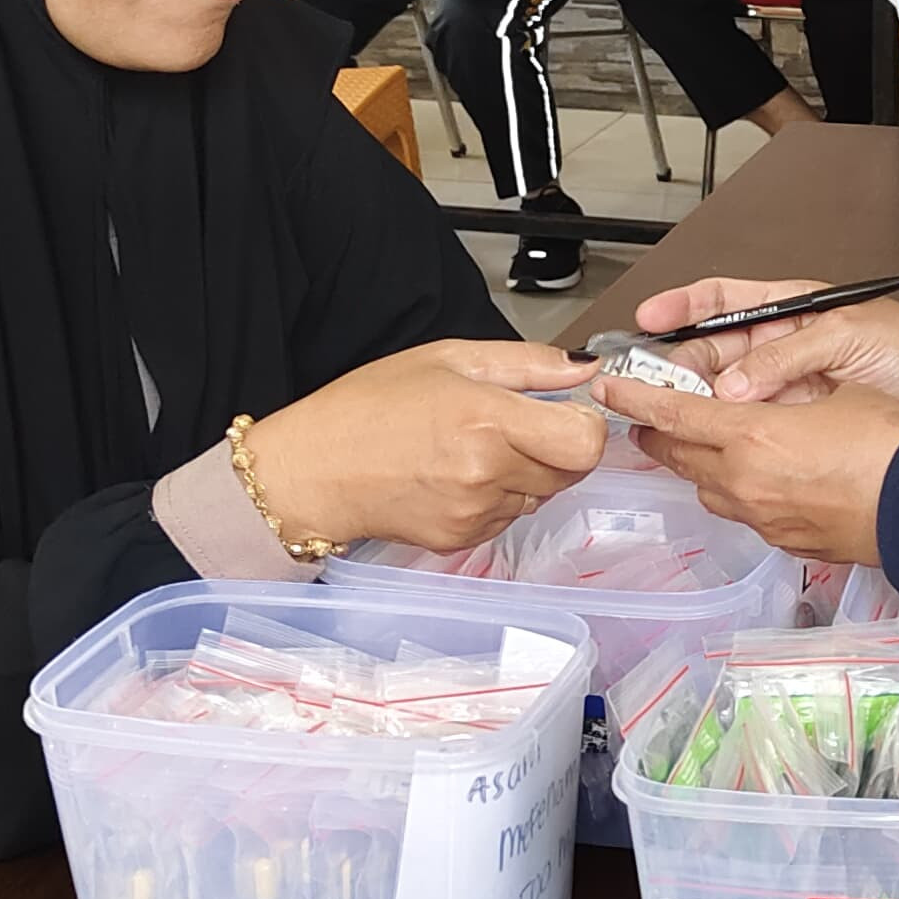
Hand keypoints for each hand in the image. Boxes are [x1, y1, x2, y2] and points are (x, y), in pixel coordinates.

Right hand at [236, 339, 607, 553]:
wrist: (312, 470)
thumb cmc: (367, 408)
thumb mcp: (448, 358)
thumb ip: (527, 363)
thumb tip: (584, 368)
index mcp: (486, 419)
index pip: (586, 440)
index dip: (586, 423)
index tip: (565, 410)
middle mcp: (486, 472)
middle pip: (573, 470)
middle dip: (557, 446)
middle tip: (514, 425)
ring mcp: (475, 512)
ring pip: (543, 495)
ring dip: (527, 473)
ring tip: (474, 448)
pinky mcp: (462, 540)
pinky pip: (509, 517)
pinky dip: (498, 497)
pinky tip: (457, 475)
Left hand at [611, 386, 898, 565]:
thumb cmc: (891, 448)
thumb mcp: (839, 394)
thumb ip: (791, 395)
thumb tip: (775, 399)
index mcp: (751, 435)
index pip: (673, 413)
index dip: (635, 397)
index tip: (609, 387)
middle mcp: (744, 480)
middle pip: (678, 455)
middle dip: (658, 433)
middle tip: (649, 418)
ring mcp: (761, 517)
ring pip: (708, 488)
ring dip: (700, 465)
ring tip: (710, 448)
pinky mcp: (783, 542)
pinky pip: (744, 512)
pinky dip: (741, 492)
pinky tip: (766, 481)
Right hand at [620, 277, 898, 418]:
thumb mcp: (845, 334)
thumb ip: (788, 354)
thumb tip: (733, 384)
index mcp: (787, 310)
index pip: (721, 301)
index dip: (682, 306)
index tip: (649, 318)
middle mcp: (779, 346)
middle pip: (712, 352)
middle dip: (679, 364)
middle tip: (653, 381)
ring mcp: (785, 386)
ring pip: (725, 393)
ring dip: (698, 402)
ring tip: (670, 412)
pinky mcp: (797, 423)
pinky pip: (752, 426)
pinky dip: (728, 432)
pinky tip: (711, 439)